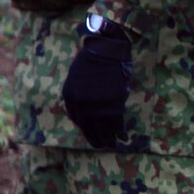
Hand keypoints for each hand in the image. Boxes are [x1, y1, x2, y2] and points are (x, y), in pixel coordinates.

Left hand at [62, 28, 131, 148]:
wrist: (107, 49)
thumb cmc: (93, 58)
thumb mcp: (77, 75)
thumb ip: (79, 92)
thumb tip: (85, 106)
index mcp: (70, 96)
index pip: (76, 118)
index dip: (85, 127)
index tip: (92, 130)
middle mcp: (80, 104)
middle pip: (88, 127)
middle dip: (95, 138)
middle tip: (102, 144)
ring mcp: (96, 105)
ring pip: (102, 128)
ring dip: (109, 138)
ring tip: (113, 143)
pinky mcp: (112, 104)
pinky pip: (116, 123)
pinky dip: (120, 131)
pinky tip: (123, 136)